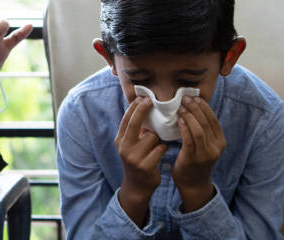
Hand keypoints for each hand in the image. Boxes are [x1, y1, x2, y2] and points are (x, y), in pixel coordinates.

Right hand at [116, 97, 167, 225]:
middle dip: (142, 110)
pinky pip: (160, 148)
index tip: (143, 97)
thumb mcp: (130, 146)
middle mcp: (124, 148)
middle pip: (134, 123)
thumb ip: (135, 131)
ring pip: (152, 137)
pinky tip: (160, 153)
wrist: (137, 186)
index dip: (134, 107)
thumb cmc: (137, 160)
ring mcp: (134, 157)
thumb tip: (142, 110)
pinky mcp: (145, 166)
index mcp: (120, 140)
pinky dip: (163, 148)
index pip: (126, 120)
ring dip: (158, 138)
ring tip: (156, 145)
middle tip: (151, 100)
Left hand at [172, 96, 224, 211]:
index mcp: (220, 141)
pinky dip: (184, 128)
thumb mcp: (204, 144)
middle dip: (195, 108)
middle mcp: (216, 148)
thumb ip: (202, 130)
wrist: (193, 183)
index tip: (194, 97)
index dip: (204, 107)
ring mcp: (206, 154)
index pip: (214, 119)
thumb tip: (194, 107)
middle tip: (185, 98)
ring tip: (180, 107)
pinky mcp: (194, 159)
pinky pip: (189, 140)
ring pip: (199, 130)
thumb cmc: (195, 159)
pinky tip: (178, 121)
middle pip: (206, 123)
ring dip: (189, 116)